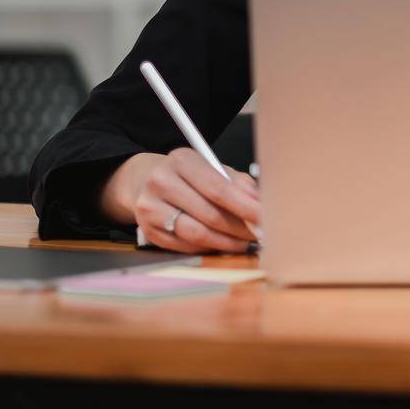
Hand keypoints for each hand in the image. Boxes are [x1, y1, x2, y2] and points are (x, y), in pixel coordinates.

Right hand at [101, 150, 260, 253]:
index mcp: (181, 160)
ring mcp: (151, 209)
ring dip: (227, 242)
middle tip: (260, 234)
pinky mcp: (149, 232)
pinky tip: (223, 245)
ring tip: (245, 243)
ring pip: (197, 234)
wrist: (144, 182)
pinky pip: (186, 246)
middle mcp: (161, 182)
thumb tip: (259, 202)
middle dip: (240, 228)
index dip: (245, 207)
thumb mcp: (212, 168)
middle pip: (209, 214)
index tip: (265, 218)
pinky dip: (209, 248)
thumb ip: (237, 182)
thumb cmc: (188, 176)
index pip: (218, 189)